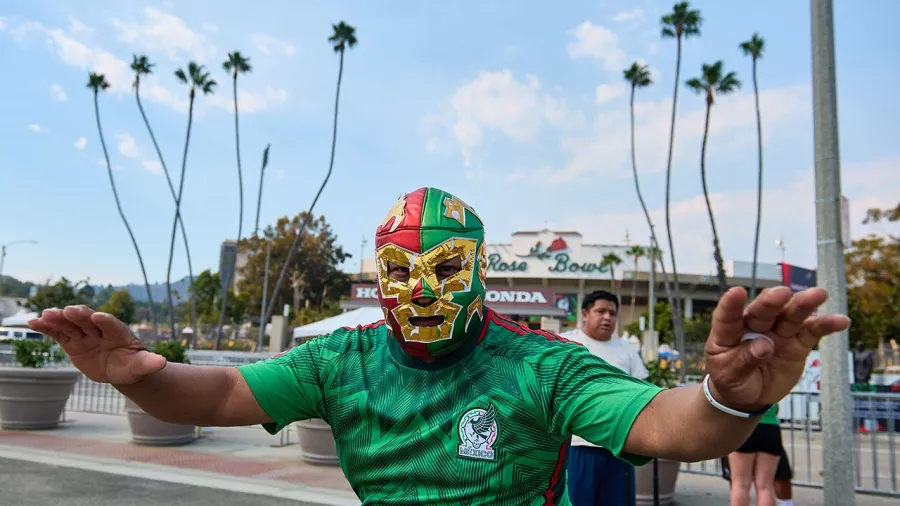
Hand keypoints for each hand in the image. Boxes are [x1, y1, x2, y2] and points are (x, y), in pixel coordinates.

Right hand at [27, 306, 166, 384]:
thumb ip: (149, 363)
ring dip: (59, 319)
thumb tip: (162, 362)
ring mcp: (85, 335)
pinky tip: (33, 322)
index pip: (113, 325)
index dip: (106, 321)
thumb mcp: (142, 366)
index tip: (99, 316)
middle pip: (89, 321)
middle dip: (81, 315)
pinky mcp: (72, 342)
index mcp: (120, 334)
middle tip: (70, 310)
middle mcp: (101, 331)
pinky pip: (58, 334)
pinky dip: (47, 328)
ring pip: (71, 325)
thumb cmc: (134, 366)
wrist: (121, 368)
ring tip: (46, 315)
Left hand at [704, 286, 850, 411]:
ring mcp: (777, 332)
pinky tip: (840, 321)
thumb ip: (744, 360)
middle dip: (773, 301)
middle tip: (783, 293)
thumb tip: (763, 346)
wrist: (748, 395)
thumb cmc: (732, 379)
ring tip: (819, 295)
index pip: (727, 316)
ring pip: (790, 315)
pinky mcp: (797, 343)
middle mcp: (754, 326)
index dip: (731, 304)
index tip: (737, 292)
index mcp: (728, 331)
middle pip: (764, 311)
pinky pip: (812, 332)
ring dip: (804, 304)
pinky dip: (826, 325)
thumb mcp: (729, 375)